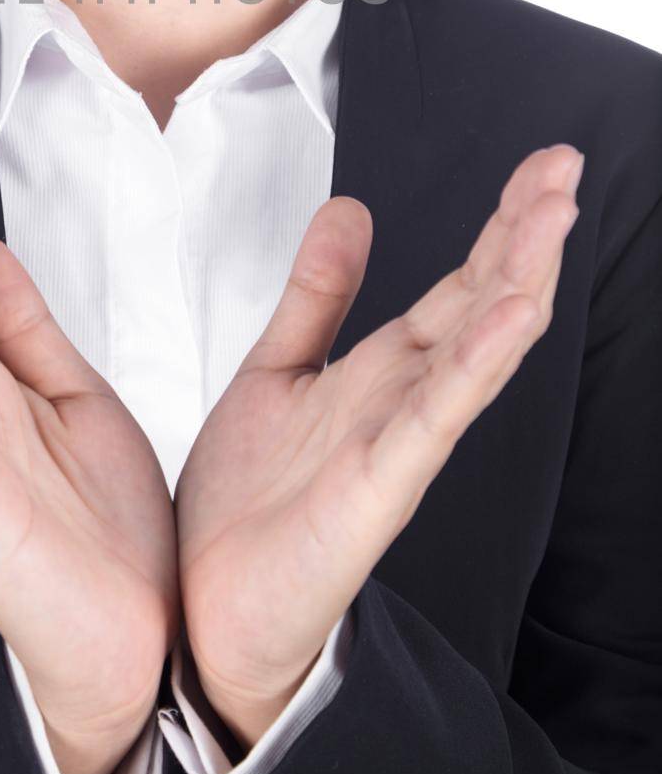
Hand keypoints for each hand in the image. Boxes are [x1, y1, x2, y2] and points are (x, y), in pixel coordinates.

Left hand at [173, 143, 582, 747]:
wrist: (206, 607)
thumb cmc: (250, 501)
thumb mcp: (279, 367)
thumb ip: (319, 293)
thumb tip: (350, 207)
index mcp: (383, 370)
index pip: (458, 283)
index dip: (500, 224)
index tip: (543, 166)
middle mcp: (403, 400)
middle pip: (478, 304)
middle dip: (523, 235)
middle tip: (565, 166)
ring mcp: (398, 443)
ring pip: (472, 351)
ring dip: (516, 281)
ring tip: (553, 217)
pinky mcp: (376, 488)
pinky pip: (434, 418)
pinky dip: (474, 366)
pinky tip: (509, 317)